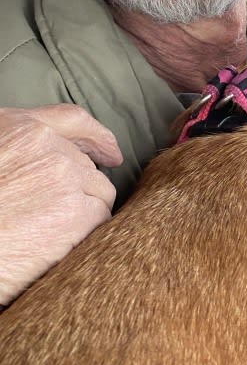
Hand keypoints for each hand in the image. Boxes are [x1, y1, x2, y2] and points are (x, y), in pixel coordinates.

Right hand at [0, 104, 122, 306]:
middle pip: (86, 164)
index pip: (72, 120)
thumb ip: (17, 146)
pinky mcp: (77, 212)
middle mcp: (44, 144)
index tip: (110, 152)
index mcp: (17, 127)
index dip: (96, 137)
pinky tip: (63, 244)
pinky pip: (101, 217)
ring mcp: (64, 176)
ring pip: (100, 190)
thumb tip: (44, 153)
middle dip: (78, 189)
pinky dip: (88, 232)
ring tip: (53, 231)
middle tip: (53, 213)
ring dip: (85, 210)